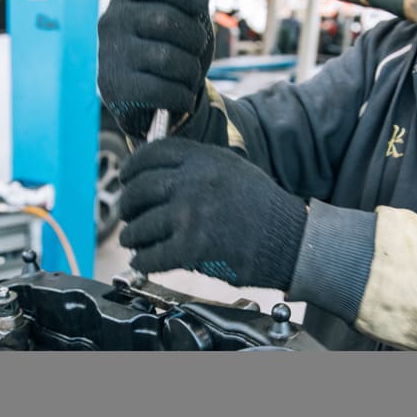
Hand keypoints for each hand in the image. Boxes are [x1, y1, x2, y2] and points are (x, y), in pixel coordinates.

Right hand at [97, 0, 213, 140]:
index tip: (203, 4)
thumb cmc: (169, 52)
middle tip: (196, 52)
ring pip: (167, 58)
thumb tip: (198, 3)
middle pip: (165, 20)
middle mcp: (111, 22)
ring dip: (190, 71)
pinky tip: (182, 98)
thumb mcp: (179, 22)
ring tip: (188, 77)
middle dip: (195, 39)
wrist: (148, 103)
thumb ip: (187, 7)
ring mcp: (109, 55)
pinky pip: (162, 90)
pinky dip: (183, 97)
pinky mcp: (114, 89)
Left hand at [119, 138, 307, 289]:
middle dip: (127, 205)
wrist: (291, 240)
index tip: (126, 179)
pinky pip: (152, 255)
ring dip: (132, 236)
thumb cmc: (264, 210)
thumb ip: (197, 168)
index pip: (152, 154)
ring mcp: (192, 213)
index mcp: (205, 159)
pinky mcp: (193, 247)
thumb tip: (156, 177)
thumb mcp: (232, 171)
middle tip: (127, 215)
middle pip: (139, 189)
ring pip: (140, 225)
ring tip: (133, 241)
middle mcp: (195, 181)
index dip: (132, 168)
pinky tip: (144, 262)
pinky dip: (143, 261)